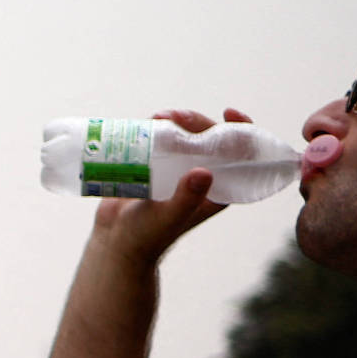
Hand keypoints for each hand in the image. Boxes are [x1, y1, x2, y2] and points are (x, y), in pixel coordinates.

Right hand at [89, 106, 252, 266]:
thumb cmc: (145, 238)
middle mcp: (201, 176)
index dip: (241, 130)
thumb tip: (204, 172)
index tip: (228, 113)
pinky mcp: (154, 166)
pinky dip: (155, 129)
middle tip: (174, 117)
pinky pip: (161, 141)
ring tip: (156, 118)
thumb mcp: (168, 218)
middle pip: (209, 138)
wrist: (115, 244)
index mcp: (216, 189)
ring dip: (175, 121)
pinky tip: (145, 123)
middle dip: (196, 122)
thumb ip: (186, 198)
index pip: (240, 155)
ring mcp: (177, 170)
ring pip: (186, 136)